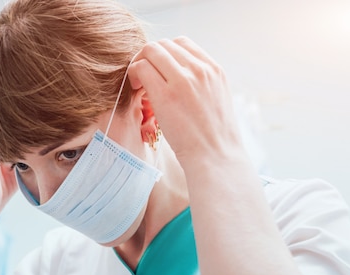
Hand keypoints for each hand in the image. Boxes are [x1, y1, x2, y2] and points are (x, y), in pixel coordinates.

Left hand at [128, 37, 243, 167]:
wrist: (216, 156)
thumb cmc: (212, 137)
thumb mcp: (214, 99)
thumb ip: (200, 83)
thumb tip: (176, 77)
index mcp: (214, 69)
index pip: (182, 43)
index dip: (164, 55)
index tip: (158, 72)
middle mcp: (200, 69)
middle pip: (163, 44)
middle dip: (148, 57)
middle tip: (142, 77)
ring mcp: (184, 79)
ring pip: (150, 51)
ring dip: (139, 63)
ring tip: (138, 84)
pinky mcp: (166, 93)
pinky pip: (141, 68)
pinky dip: (133, 74)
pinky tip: (135, 90)